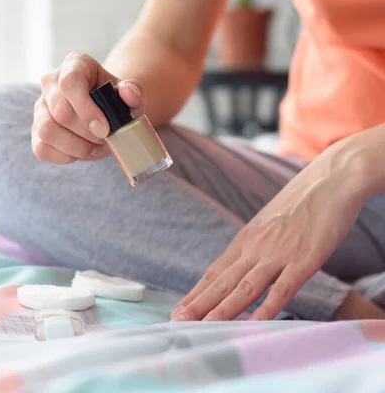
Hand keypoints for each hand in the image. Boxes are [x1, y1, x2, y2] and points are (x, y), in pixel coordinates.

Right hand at [33, 52, 145, 163]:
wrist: (104, 109)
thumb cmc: (115, 99)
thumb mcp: (131, 93)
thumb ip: (134, 92)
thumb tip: (128, 92)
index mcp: (75, 65)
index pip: (70, 82)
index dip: (86, 109)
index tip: (104, 129)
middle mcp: (51, 83)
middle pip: (60, 112)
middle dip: (87, 133)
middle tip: (105, 139)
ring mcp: (40, 107)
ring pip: (47, 131)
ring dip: (76, 147)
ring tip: (95, 148)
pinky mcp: (36, 131)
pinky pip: (42, 149)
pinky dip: (65, 156)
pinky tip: (81, 152)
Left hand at [171, 146, 367, 320]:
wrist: (331, 180)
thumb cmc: (302, 202)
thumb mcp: (268, 224)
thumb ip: (256, 246)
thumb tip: (245, 265)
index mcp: (245, 240)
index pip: (215, 273)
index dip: (196, 294)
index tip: (178, 310)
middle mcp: (255, 248)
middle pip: (222, 282)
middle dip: (198, 305)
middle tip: (176, 322)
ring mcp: (278, 254)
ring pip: (244, 287)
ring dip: (222, 309)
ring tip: (204, 327)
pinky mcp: (303, 260)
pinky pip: (282, 288)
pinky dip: (267, 308)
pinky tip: (254, 324)